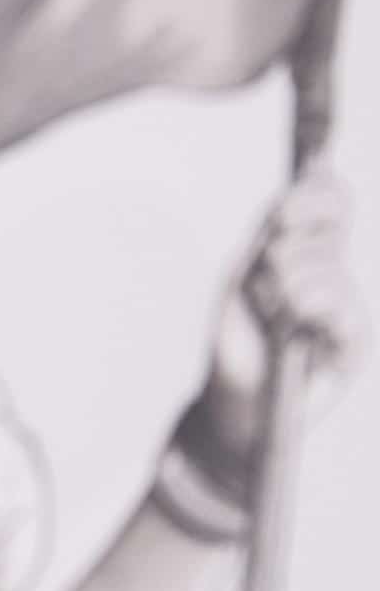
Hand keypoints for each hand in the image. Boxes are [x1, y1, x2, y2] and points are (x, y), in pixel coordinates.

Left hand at [185, 160, 367, 479]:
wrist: (235, 397)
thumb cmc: (236, 337)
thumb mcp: (242, 275)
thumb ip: (272, 235)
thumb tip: (292, 196)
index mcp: (307, 250)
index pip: (332, 199)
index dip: (315, 194)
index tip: (280, 215)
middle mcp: (334, 273)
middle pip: (333, 223)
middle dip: (289, 242)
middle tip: (265, 275)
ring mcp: (350, 307)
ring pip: (328, 265)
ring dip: (286, 285)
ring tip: (272, 313)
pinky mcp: (356, 344)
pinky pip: (342, 307)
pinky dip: (310, 308)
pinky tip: (296, 326)